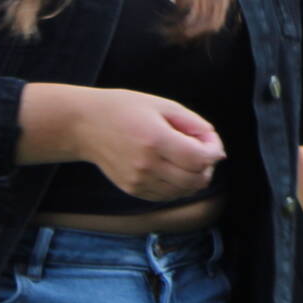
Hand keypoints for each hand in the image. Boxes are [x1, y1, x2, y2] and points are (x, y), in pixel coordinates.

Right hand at [71, 88, 225, 202]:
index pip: (200, 159)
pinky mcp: (132, 190)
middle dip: (207, 166)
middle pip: (195, 180)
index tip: (210, 140)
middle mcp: (147, 165)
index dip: (213, 150)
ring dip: (194, 178)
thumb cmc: (126, 109)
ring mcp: (138, 181)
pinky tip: (173, 168)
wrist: (86, 125)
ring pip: (183, 192)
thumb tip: (216, 148)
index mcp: (156, 140)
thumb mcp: (163, 105)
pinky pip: (167, 197)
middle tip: (202, 149)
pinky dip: (178, 186)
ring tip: (187, 158)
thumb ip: (194, 124)